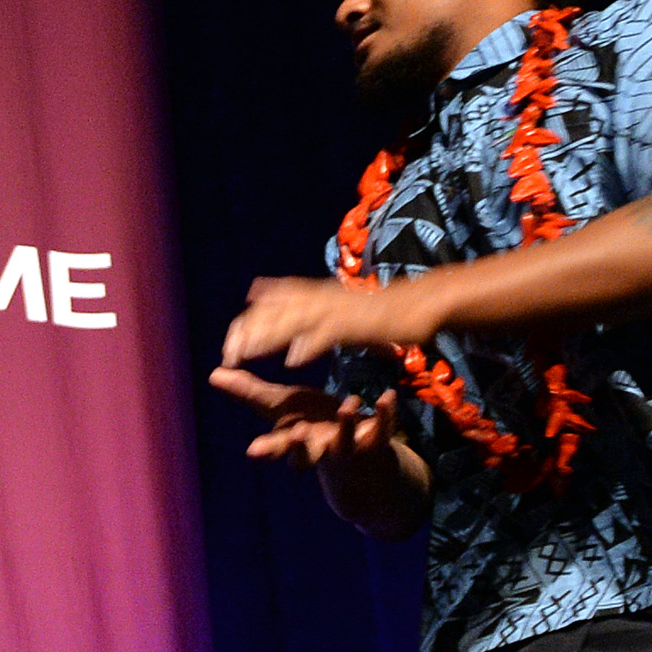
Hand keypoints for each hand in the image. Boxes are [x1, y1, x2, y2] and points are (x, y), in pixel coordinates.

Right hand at [207, 370, 405, 474]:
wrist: (359, 459)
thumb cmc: (313, 427)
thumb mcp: (282, 410)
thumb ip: (250, 393)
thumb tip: (214, 374)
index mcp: (296, 443)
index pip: (278, 449)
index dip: (268, 450)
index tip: (253, 451)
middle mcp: (320, 449)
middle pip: (308, 453)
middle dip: (302, 446)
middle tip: (297, 433)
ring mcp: (350, 446)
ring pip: (345, 439)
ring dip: (345, 423)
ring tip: (347, 403)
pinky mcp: (378, 439)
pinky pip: (383, 427)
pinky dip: (385, 413)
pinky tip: (387, 396)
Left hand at [220, 271, 446, 369]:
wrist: (423, 302)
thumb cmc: (377, 309)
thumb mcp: (330, 302)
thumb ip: (293, 298)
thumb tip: (256, 290)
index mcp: (314, 295)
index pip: (270, 306)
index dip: (246, 324)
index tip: (227, 347)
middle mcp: (322, 298)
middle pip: (276, 312)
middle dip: (250, 332)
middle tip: (228, 355)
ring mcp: (340, 309)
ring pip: (296, 320)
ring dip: (269, 336)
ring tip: (247, 353)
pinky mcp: (359, 323)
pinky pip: (331, 333)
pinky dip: (311, 344)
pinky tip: (293, 361)